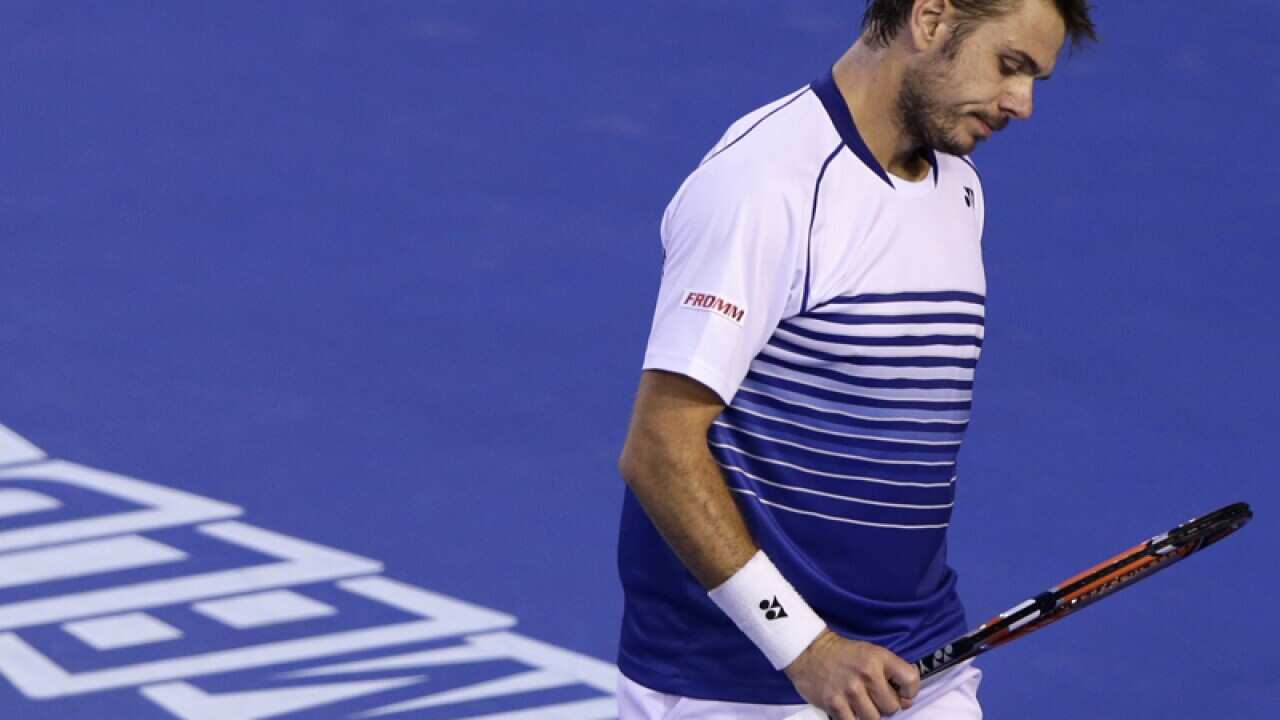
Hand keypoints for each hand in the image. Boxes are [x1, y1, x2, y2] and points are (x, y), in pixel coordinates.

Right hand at [783, 629, 919, 719]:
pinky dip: (853, 719)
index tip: (901, 693)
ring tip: (860, 703)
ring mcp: (850, 690)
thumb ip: (892, 673)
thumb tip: (906, 702)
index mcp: (879, 658)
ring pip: (874, 719)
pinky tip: (848, 709)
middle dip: (885, 705)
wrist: (809, 651)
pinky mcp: (834, 703)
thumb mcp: (872, 653)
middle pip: (892, 707)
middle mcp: (867, 673)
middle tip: (873, 697)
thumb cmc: (844, 654)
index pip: (911, 680)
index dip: (909, 691)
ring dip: (869, 714)